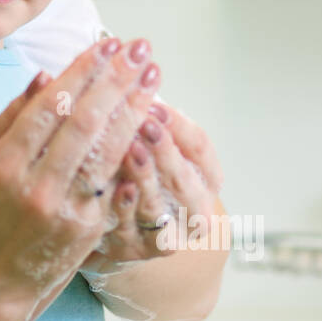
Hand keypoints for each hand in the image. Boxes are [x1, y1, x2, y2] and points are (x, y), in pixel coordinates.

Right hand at [0, 37, 161, 314]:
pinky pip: (114, 180)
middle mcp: (34, 186)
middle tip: (140, 50)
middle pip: (83, 123)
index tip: (106, 45)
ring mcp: (64, 210)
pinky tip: (150, 122)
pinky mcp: (88, 229)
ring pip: (107, 151)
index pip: (48, 106)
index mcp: (3, 164)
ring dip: (134, 110)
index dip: (81, 73)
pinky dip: (133, 148)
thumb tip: (45, 76)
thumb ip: (11, 116)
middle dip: (115, 81)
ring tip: (152, 78)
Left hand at [82, 101, 225, 272]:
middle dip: (167, 150)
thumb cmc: (132, 170)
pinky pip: (133, 231)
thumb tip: (126, 69)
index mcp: (204, 177)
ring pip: (161, 207)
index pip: (199, 147)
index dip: (178, 125)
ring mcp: (168, 234)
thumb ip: (140, 113)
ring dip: (147, 177)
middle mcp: (194, 209)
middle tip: (146, 121)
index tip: (154, 102)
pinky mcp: (138, 250)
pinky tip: (117, 186)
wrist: (120, 229)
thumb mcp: (145, 142)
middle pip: (186, 180)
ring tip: (131, 149)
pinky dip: (126, 208)